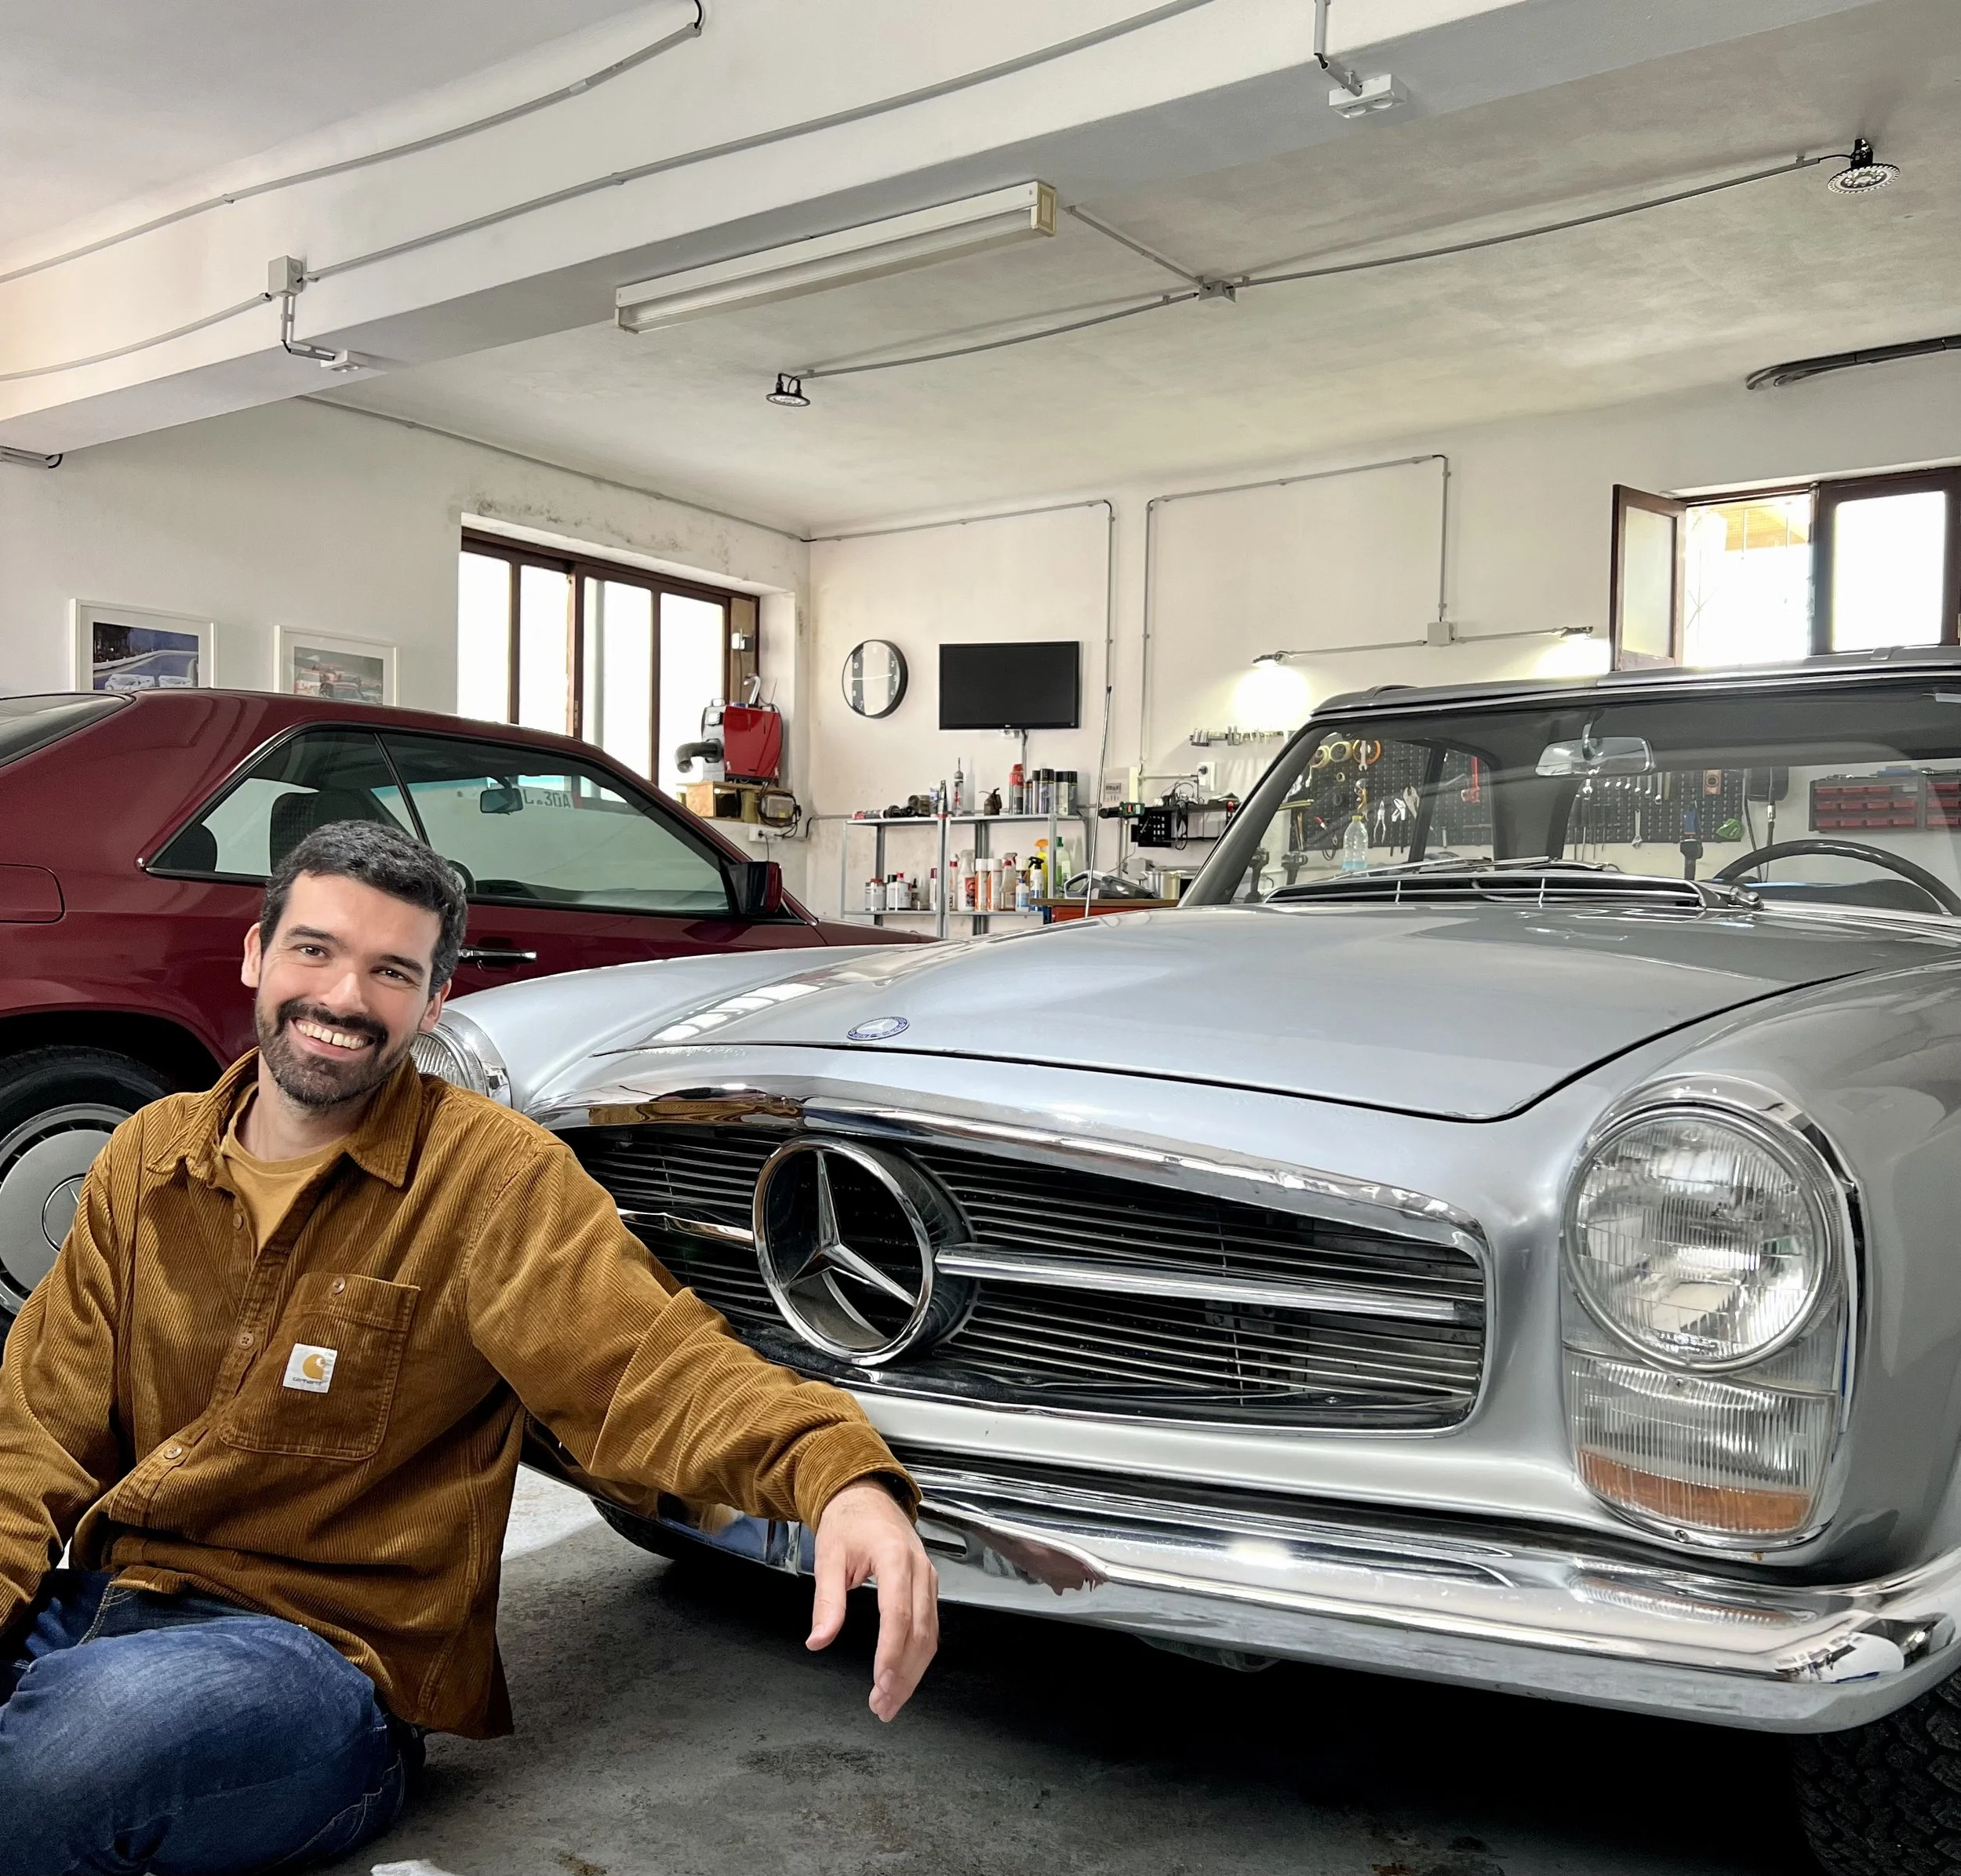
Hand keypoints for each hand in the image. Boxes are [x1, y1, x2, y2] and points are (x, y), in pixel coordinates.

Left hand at [807, 1478, 938, 1720]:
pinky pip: (929, 1627)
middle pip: (919, 1632)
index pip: (898, 1614)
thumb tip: (818, 1641)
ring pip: (929, 1635)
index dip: (890, 1652)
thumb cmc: (848, 1521)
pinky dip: (918, 1656)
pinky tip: (902, 1675)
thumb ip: (827, 1600)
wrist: (866, 1493)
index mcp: (895, 1557)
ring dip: (912, 1672)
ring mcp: (928, 1577)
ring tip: (890, 1701)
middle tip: (882, 1705)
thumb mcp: (828, 1556)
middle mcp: (919, 1569)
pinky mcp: (928, 1586)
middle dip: (902, 1674)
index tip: (879, 1681)